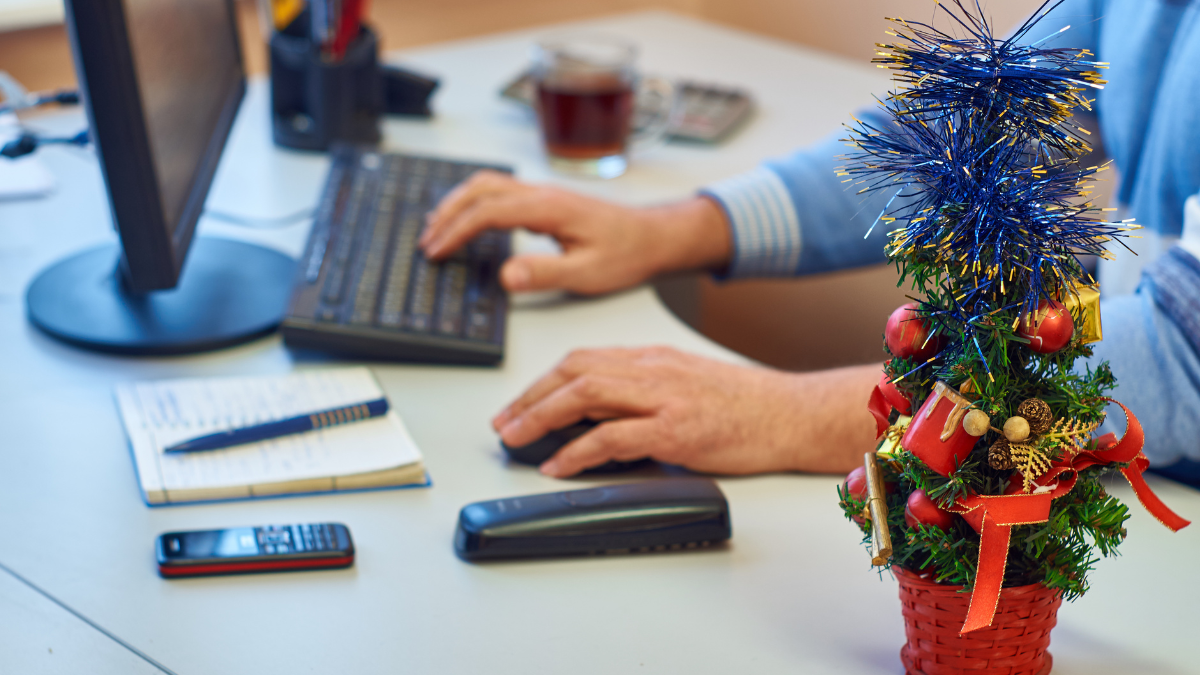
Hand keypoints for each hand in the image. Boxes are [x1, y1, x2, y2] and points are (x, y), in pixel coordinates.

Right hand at [420, 171, 730, 294]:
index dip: (457, 231)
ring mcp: (543, 194)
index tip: (437, 252)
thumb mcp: (588, 272)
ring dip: (457, 204)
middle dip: (447, 213)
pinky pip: (499, 192)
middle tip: (426, 242)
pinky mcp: (545, 201)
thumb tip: (507, 276)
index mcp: (549, 207)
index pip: (488, 212)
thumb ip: (546, 273)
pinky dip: (473, 203)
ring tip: (435, 229)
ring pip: (487, 185)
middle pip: (480, 189)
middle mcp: (542, 193)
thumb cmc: (627, 253)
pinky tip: (467, 221)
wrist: (653, 237)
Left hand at [491, 346, 881, 476]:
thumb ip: (643, 392)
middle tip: (504, 423)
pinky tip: (558, 465)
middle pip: (573, 372)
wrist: (792, 414)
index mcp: (652, 358)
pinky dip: (577, 451)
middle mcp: (652, 370)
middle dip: (529, 397)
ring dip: (541, 417)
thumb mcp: (686, 383)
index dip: (542, 381)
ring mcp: (664, 398)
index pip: (582, 359)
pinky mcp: (676, 430)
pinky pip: (613, 437)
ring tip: (517, 439)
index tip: (518, 403)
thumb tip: (597, 417)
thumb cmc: (745, 405)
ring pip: (585, 395)